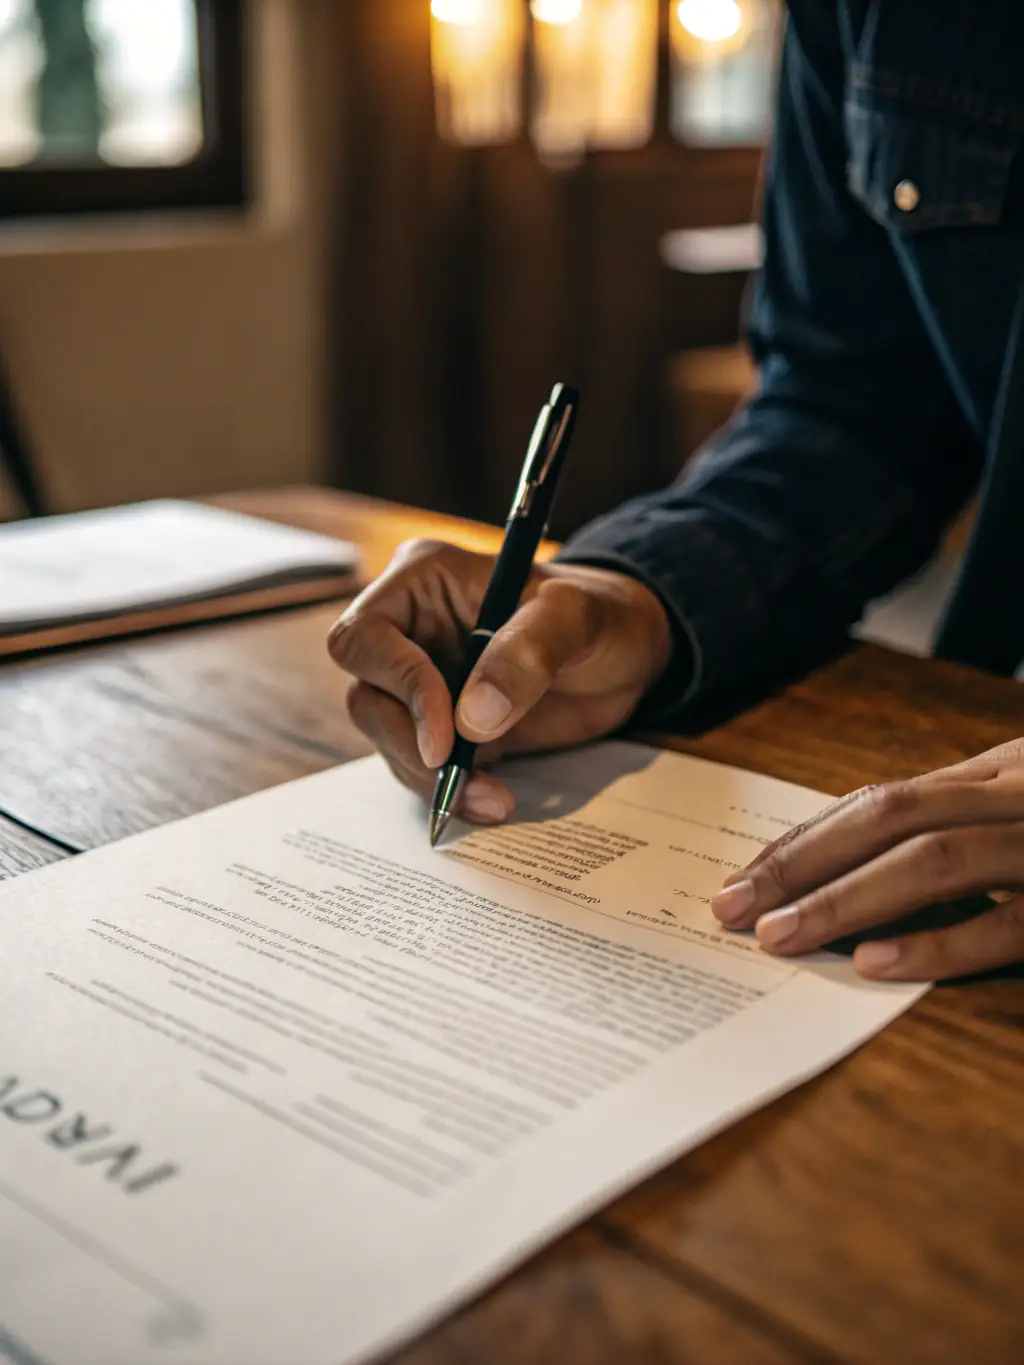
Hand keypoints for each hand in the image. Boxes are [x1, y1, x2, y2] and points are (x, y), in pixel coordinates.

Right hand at [328, 538, 671, 822]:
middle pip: (367, 697)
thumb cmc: (600, 615)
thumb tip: (471, 718)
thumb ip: (528, 654)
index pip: (366, 637)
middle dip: (410, 747)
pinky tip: (492, 799)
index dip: (397, 686)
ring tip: (493, 798)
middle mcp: (409, 629)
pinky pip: (421, 765)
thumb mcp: (576, 618)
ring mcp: (421, 680)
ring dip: (431, 779)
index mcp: (422, 581)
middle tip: (462, 780)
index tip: (444, 736)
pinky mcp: (440, 725)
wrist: (626, 654)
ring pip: (388, 739)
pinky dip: (450, 791)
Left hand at [710, 740, 1023, 981]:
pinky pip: (1005, 924)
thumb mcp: (1022, 802)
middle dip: (802, 863)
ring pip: (933, 860)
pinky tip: (872, 962)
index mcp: (993, 774)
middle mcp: (1009, 797)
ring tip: (780, 936)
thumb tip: (855, 871)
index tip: (744, 880)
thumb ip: (958, 824)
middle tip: (734, 907)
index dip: (807, 842)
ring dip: (846, 899)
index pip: (880, 803)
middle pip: (888, 819)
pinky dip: (937, 942)